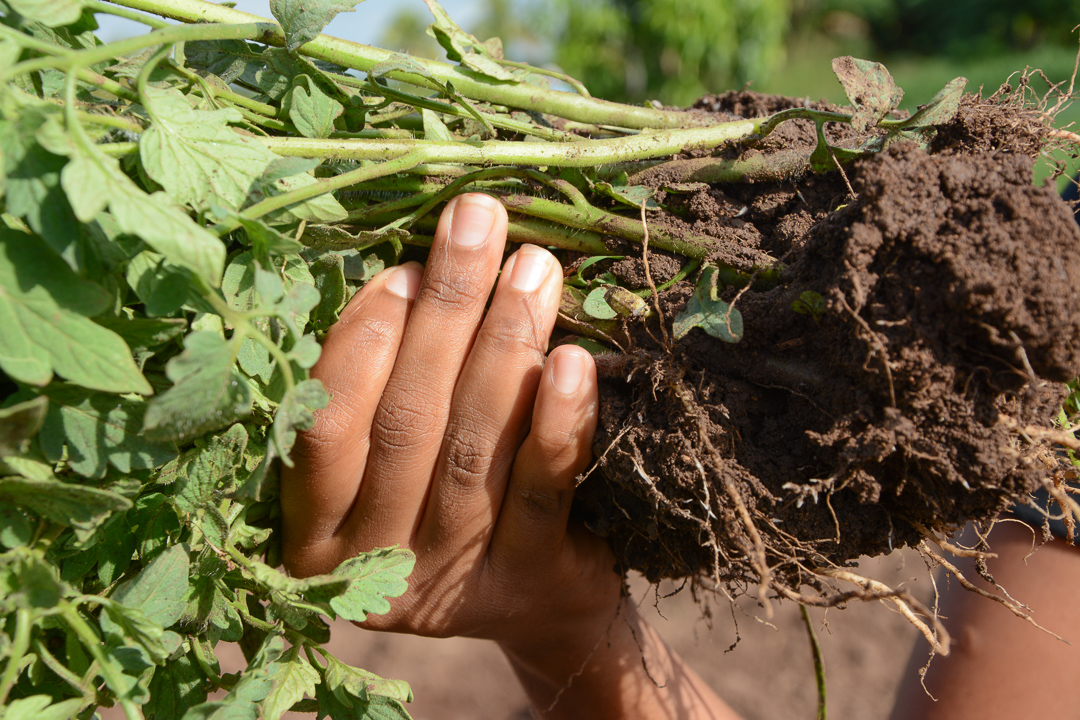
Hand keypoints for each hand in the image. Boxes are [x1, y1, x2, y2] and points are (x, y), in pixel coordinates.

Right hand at [281, 193, 737, 718]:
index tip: (403, 269)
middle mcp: (371, 564)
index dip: (362, 343)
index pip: (324, 428)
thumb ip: (384, 389)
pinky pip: (542, 494)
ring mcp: (449, 582)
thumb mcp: (392, 460)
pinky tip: (573, 361)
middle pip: (406, 425)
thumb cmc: (446, 503)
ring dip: (504, 347)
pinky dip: (558, 422)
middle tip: (479, 225)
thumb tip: (414, 270)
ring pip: (472, 448)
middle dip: (446, 313)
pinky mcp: (525, 584)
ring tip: (533, 269)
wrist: (537, 603)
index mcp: (312, 531)